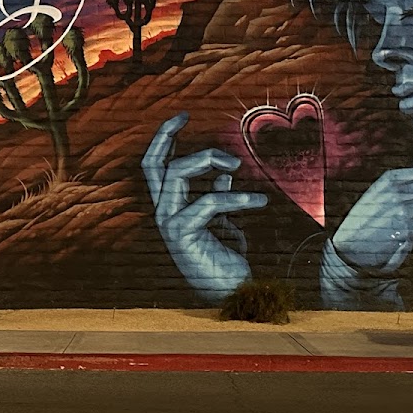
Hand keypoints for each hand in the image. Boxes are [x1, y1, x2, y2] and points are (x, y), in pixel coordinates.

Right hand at [143, 112, 267, 302]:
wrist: (232, 295)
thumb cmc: (225, 259)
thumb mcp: (224, 221)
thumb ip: (218, 194)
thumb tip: (224, 173)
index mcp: (171, 206)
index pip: (155, 165)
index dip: (163, 138)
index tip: (182, 117)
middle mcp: (163, 213)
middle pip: (153, 164)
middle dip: (167, 136)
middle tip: (189, 118)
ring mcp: (169, 224)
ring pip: (176, 173)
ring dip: (208, 160)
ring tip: (236, 164)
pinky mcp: (183, 236)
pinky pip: (208, 202)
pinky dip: (237, 197)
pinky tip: (260, 201)